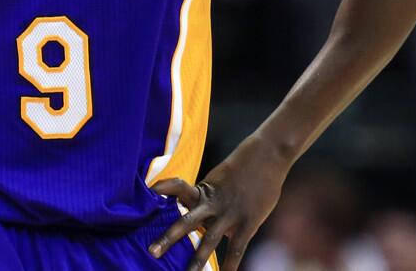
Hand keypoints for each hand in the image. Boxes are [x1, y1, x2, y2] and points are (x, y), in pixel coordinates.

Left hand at [148, 136, 289, 270]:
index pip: (178, 187)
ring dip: (197, 259)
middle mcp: (213, 203)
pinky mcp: (248, 222)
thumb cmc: (242, 168)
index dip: (163, 189)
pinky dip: (230, 264)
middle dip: (168, 238)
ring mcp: (230, 213)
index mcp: (203, 190)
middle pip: (187, 222)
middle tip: (151, 252)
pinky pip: (237, 247)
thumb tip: (203, 216)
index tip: (147, 193)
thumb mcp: (219, 179)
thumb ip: (208, 198)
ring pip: (210, 239)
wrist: (268, 156)